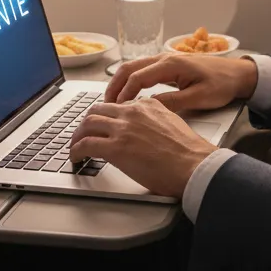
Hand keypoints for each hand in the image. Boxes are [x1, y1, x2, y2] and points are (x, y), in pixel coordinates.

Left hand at [69, 99, 216, 197]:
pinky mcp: (116, 148)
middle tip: (83, 134)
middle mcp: (132, 112)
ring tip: (75, 146)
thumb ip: (155, 120)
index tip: (102, 126)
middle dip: (87, 122)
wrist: (194, 165)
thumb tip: (144, 131)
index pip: (117, 105)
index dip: (106, 116)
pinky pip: (85, 144)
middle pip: (97, 110)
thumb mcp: (172, 123)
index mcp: (147, 105)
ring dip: (77, 135)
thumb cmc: (189, 152)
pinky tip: (75, 157)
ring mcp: (123, 129)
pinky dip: (75, 150)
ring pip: (88, 123)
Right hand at [103, 53, 257, 111]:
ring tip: (112, 101)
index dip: (124, 94)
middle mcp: (165, 58)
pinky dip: (130, 81)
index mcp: (171, 64)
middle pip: (129, 68)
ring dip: (120, 82)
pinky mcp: (169, 65)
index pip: (137, 77)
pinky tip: (128, 96)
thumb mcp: (198, 98)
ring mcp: (166, 60)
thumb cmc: (222, 85)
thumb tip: (147, 108)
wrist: (238, 74)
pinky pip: (142, 70)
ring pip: (134, 67)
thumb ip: (172, 102)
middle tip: (104, 105)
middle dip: (114, 86)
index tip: (115, 110)